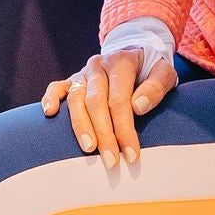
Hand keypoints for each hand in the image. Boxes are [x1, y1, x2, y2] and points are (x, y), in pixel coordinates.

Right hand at [41, 47, 177, 167]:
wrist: (136, 52)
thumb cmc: (151, 69)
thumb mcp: (164, 72)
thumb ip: (156, 87)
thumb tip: (138, 107)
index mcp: (121, 62)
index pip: (119, 100)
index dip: (124, 128)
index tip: (132, 154)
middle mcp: (98, 66)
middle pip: (96, 102)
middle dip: (104, 134)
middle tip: (111, 161)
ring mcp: (83, 72)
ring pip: (76, 98)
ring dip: (81, 125)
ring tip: (88, 149)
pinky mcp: (73, 79)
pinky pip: (57, 86)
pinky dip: (51, 98)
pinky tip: (50, 113)